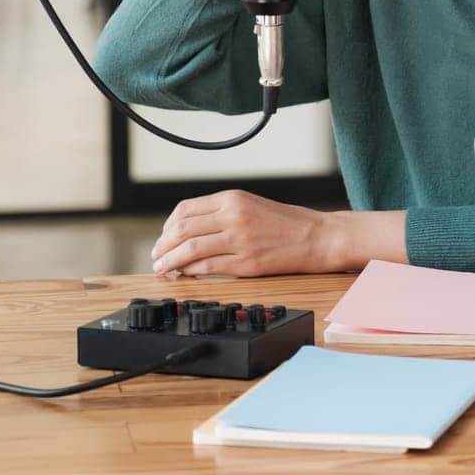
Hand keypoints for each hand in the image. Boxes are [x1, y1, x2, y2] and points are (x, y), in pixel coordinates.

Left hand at [150, 191, 345, 277]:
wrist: (318, 236)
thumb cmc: (289, 223)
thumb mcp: (252, 206)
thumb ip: (222, 213)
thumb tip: (191, 229)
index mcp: (233, 199)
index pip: (185, 210)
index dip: (167, 227)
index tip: (162, 239)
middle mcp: (234, 216)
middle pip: (182, 229)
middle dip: (162, 245)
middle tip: (156, 256)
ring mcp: (239, 240)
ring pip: (190, 249)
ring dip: (170, 261)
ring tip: (163, 269)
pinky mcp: (247, 263)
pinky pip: (208, 266)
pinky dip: (190, 271)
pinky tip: (185, 275)